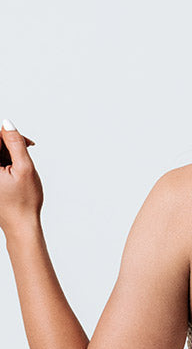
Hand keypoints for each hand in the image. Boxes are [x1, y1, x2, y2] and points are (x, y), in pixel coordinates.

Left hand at [0, 119, 42, 236]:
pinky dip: (7, 162)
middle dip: (10, 144)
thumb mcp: (24, 168)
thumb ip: (15, 143)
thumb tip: (7, 123)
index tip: (27, 144)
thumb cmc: (24, 201)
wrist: (21, 225)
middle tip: (28, 151)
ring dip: (10, 153)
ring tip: (24, 166)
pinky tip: (18, 170)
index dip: (9, 135)